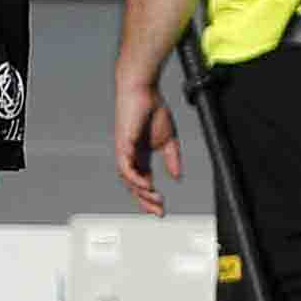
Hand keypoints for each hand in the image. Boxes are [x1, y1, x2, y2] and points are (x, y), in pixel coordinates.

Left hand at [118, 72, 178, 212]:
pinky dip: (134, 178)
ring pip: (128, 180)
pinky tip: (144, 184)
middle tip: (158, 210)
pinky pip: (125, 167)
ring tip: (154, 198)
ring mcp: (125, 152)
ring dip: (141, 192)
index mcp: (140, 156)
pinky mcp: (122, 145)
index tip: (161, 209)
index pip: (143, 182)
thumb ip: (172, 158)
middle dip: (145, 201)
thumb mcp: (169, 139)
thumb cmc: (151, 109)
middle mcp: (130, 157)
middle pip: (134, 186)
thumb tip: (178, 176)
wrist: (143, 90)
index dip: (151, 197)